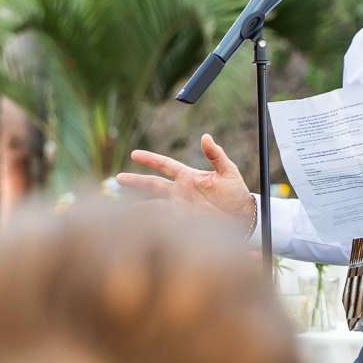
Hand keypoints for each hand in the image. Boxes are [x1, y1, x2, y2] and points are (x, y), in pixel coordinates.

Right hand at [118, 135, 256, 227]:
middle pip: (153, 184)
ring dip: (139, 207)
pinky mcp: (184, 223)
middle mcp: (180, 192)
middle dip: (136, 181)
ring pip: (154, 206)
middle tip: (118, 178)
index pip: (165, 165)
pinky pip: (164, 222)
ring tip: (122, 210)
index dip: (150, 159)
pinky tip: (140, 226)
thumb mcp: (229, 172)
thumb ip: (216, 155)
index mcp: (189, 177)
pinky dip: (152, 223)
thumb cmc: (237, 194)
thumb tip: (206, 137)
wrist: (243, 218)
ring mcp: (180, 208)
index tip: (134, 154)